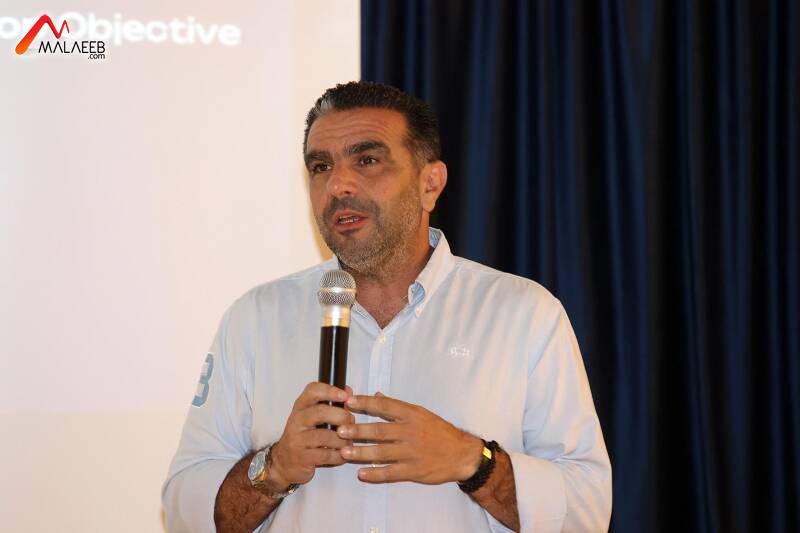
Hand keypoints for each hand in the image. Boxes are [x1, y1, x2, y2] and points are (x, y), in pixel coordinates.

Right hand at [268, 382, 354, 490]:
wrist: (284, 461)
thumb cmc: (304, 436)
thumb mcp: (313, 417)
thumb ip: (330, 404)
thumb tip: (348, 391)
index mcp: (301, 407)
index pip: (312, 391)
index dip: (330, 391)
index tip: (345, 396)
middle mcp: (297, 420)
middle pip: (321, 412)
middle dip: (342, 417)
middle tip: (351, 423)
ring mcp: (297, 439)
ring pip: (325, 436)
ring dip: (343, 440)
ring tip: (349, 443)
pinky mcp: (302, 458)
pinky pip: (326, 455)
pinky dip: (339, 455)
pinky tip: (342, 455)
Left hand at [337, 393, 483, 483]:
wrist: (462, 454)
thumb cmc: (439, 432)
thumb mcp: (421, 414)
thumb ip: (397, 407)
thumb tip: (376, 396)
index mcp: (412, 415)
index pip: (385, 407)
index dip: (366, 404)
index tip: (348, 402)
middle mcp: (411, 432)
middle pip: (380, 430)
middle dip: (358, 430)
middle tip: (340, 431)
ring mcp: (412, 452)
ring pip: (382, 452)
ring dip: (361, 452)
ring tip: (344, 452)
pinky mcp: (414, 471)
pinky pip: (391, 472)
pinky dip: (375, 474)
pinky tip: (362, 474)